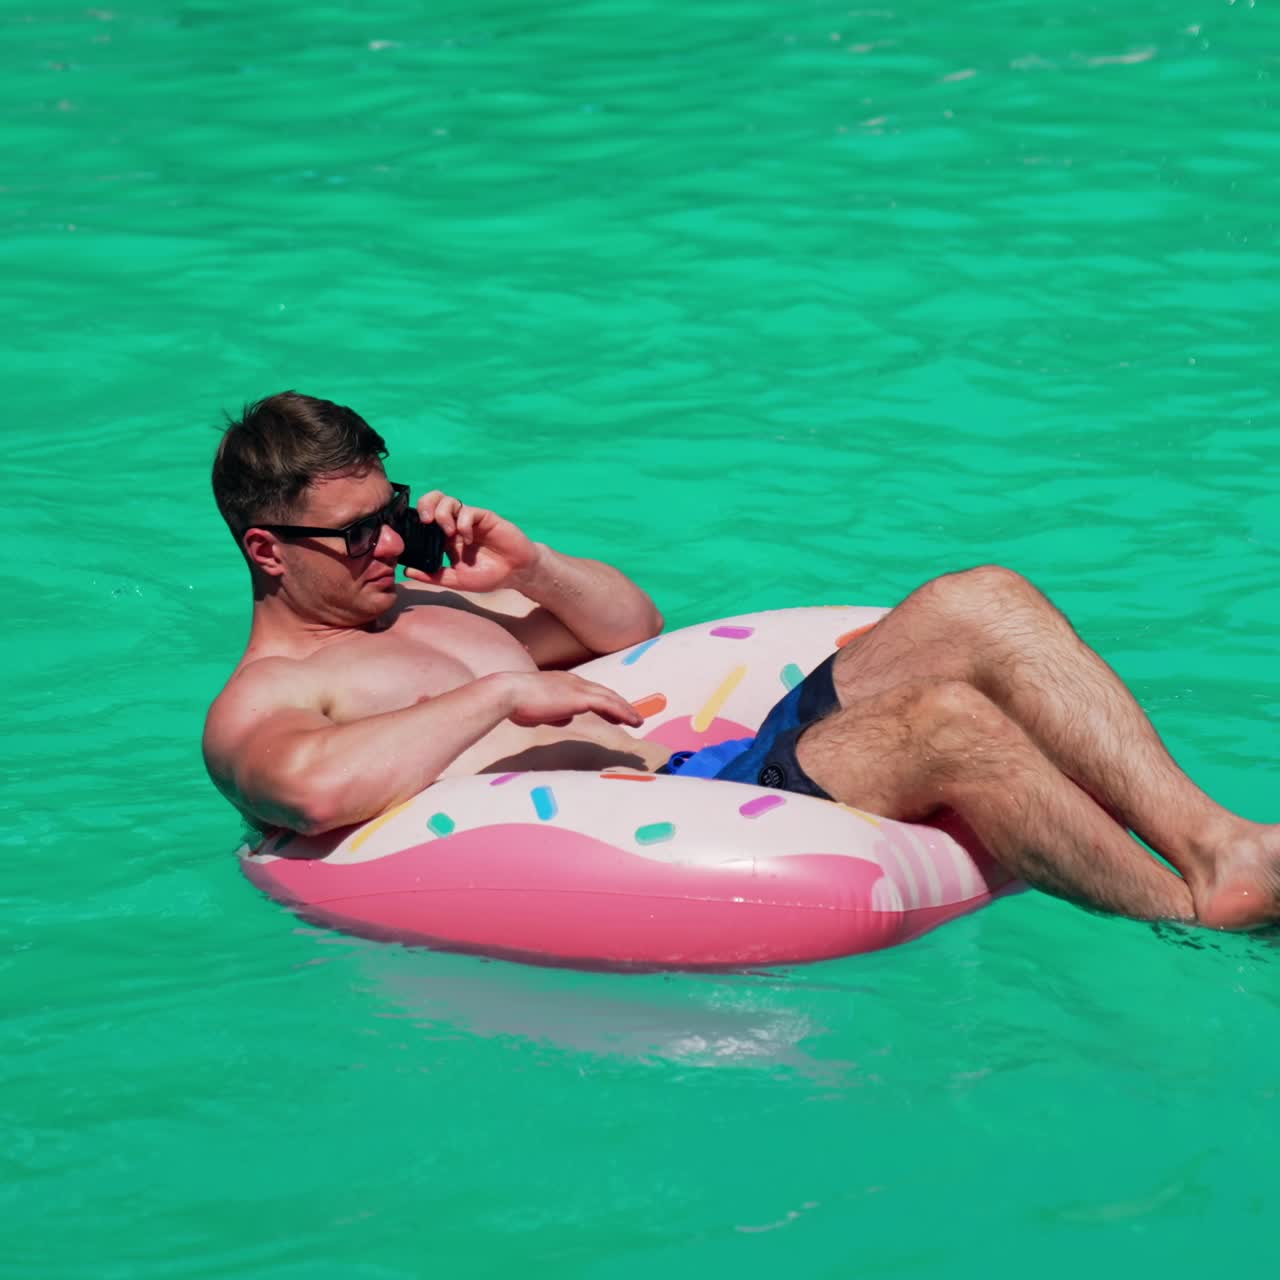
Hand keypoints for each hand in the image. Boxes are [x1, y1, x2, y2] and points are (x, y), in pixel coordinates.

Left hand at [403, 491, 541, 592]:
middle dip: (425, 505)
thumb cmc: (488, 576)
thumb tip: (407, 571)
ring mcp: (470, 520)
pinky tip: (468, 539)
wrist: (516, 573)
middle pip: (433, 501)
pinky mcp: (485, 517)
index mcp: (445, 538)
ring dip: (442, 513)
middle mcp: (455, 525)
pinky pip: (468, 511)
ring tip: (448, 532)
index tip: (410, 532)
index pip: (425, 519)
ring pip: (448, 501)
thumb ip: (434, 576)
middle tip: (425, 521)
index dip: (415, 520)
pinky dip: (464, 523)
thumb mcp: (456, 580)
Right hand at [504, 672, 644, 728]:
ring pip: (610, 699)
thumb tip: (565, 717)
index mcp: (563, 682)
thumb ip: (554, 711)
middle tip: (633, 716)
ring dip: (627, 710)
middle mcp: (574, 681)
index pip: (590, 692)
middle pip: (604, 693)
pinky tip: (633, 720)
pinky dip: (623, 712)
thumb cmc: (517, 702)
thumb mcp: (539, 708)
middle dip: (620, 705)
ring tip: (638, 721)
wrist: (509, 692)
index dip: (605, 701)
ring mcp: (579, 688)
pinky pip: (609, 705)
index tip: (615, 712)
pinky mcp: (581, 698)